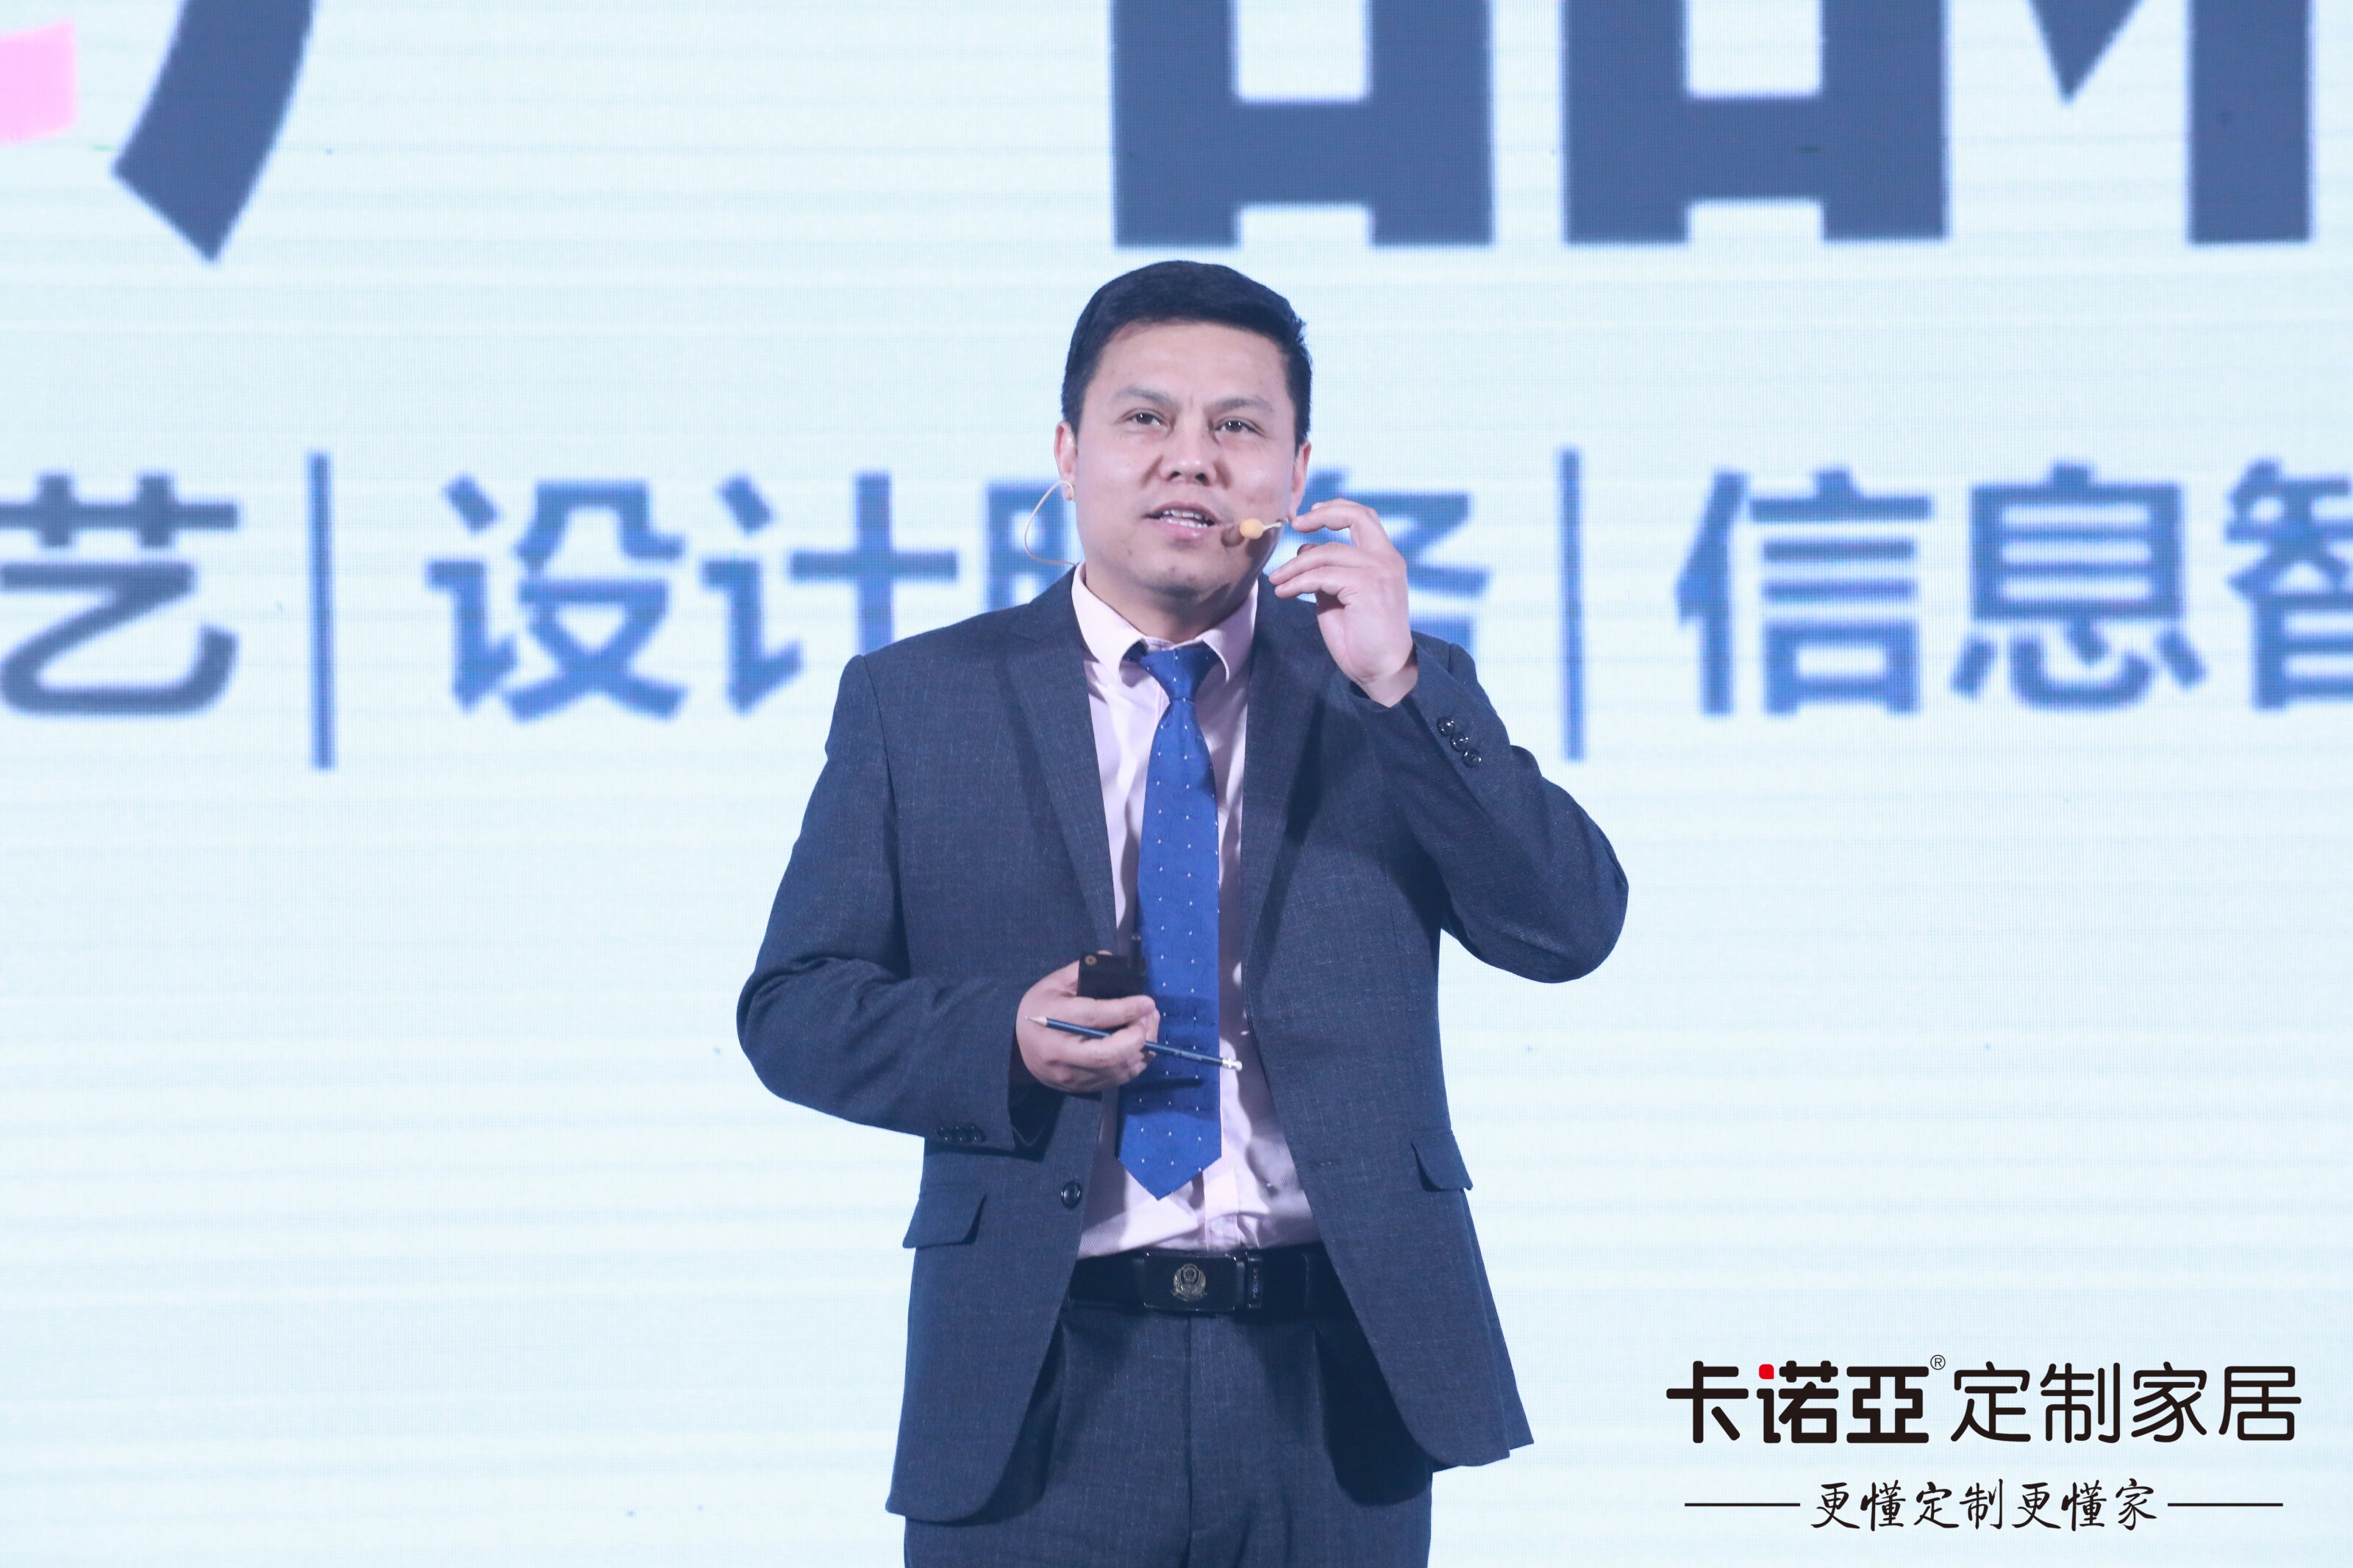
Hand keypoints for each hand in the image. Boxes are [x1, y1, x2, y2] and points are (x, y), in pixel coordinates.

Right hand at [1013, 960, 1158, 1093]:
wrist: (1015, 1048)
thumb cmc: (1039, 1010)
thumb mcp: (1052, 984)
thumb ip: (1080, 972)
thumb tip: (1111, 962)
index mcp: (1052, 1020)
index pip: (1093, 1017)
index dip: (1125, 1010)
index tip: (1147, 1002)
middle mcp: (1061, 1053)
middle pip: (1107, 1054)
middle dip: (1136, 1037)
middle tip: (1149, 1017)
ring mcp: (1072, 1075)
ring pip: (1117, 1070)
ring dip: (1142, 1049)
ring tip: (1149, 1027)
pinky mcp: (1082, 1088)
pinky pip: (1118, 1080)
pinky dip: (1136, 1063)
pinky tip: (1142, 1045)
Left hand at [1266, 498, 1418, 705]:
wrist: (1382, 670)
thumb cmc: (1362, 639)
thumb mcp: (1339, 597)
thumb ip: (1328, 572)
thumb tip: (1305, 549)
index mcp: (1385, 559)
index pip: (1364, 518)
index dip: (1335, 510)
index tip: (1307, 518)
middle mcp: (1387, 560)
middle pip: (1357, 515)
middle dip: (1322, 514)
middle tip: (1294, 525)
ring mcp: (1380, 571)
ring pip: (1327, 551)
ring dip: (1295, 566)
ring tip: (1276, 581)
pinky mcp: (1367, 586)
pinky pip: (1322, 576)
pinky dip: (1298, 582)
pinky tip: (1284, 592)